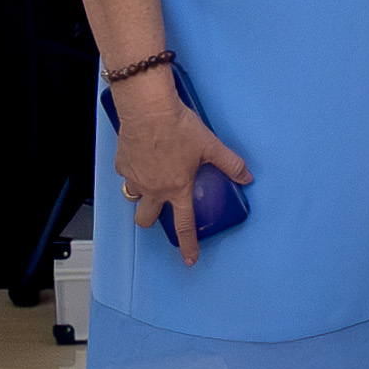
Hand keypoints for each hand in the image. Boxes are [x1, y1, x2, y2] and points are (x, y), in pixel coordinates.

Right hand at [112, 87, 251, 265]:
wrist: (148, 108)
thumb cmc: (178, 126)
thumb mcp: (211, 146)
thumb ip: (230, 164)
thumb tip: (246, 176)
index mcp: (177, 189)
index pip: (184, 225)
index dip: (188, 244)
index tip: (189, 260)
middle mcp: (153, 188)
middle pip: (146, 220)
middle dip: (152, 221)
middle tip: (160, 210)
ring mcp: (134, 177)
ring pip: (133, 197)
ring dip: (142, 194)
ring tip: (152, 180)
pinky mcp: (122, 163)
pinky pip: (126, 174)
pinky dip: (133, 171)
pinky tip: (142, 158)